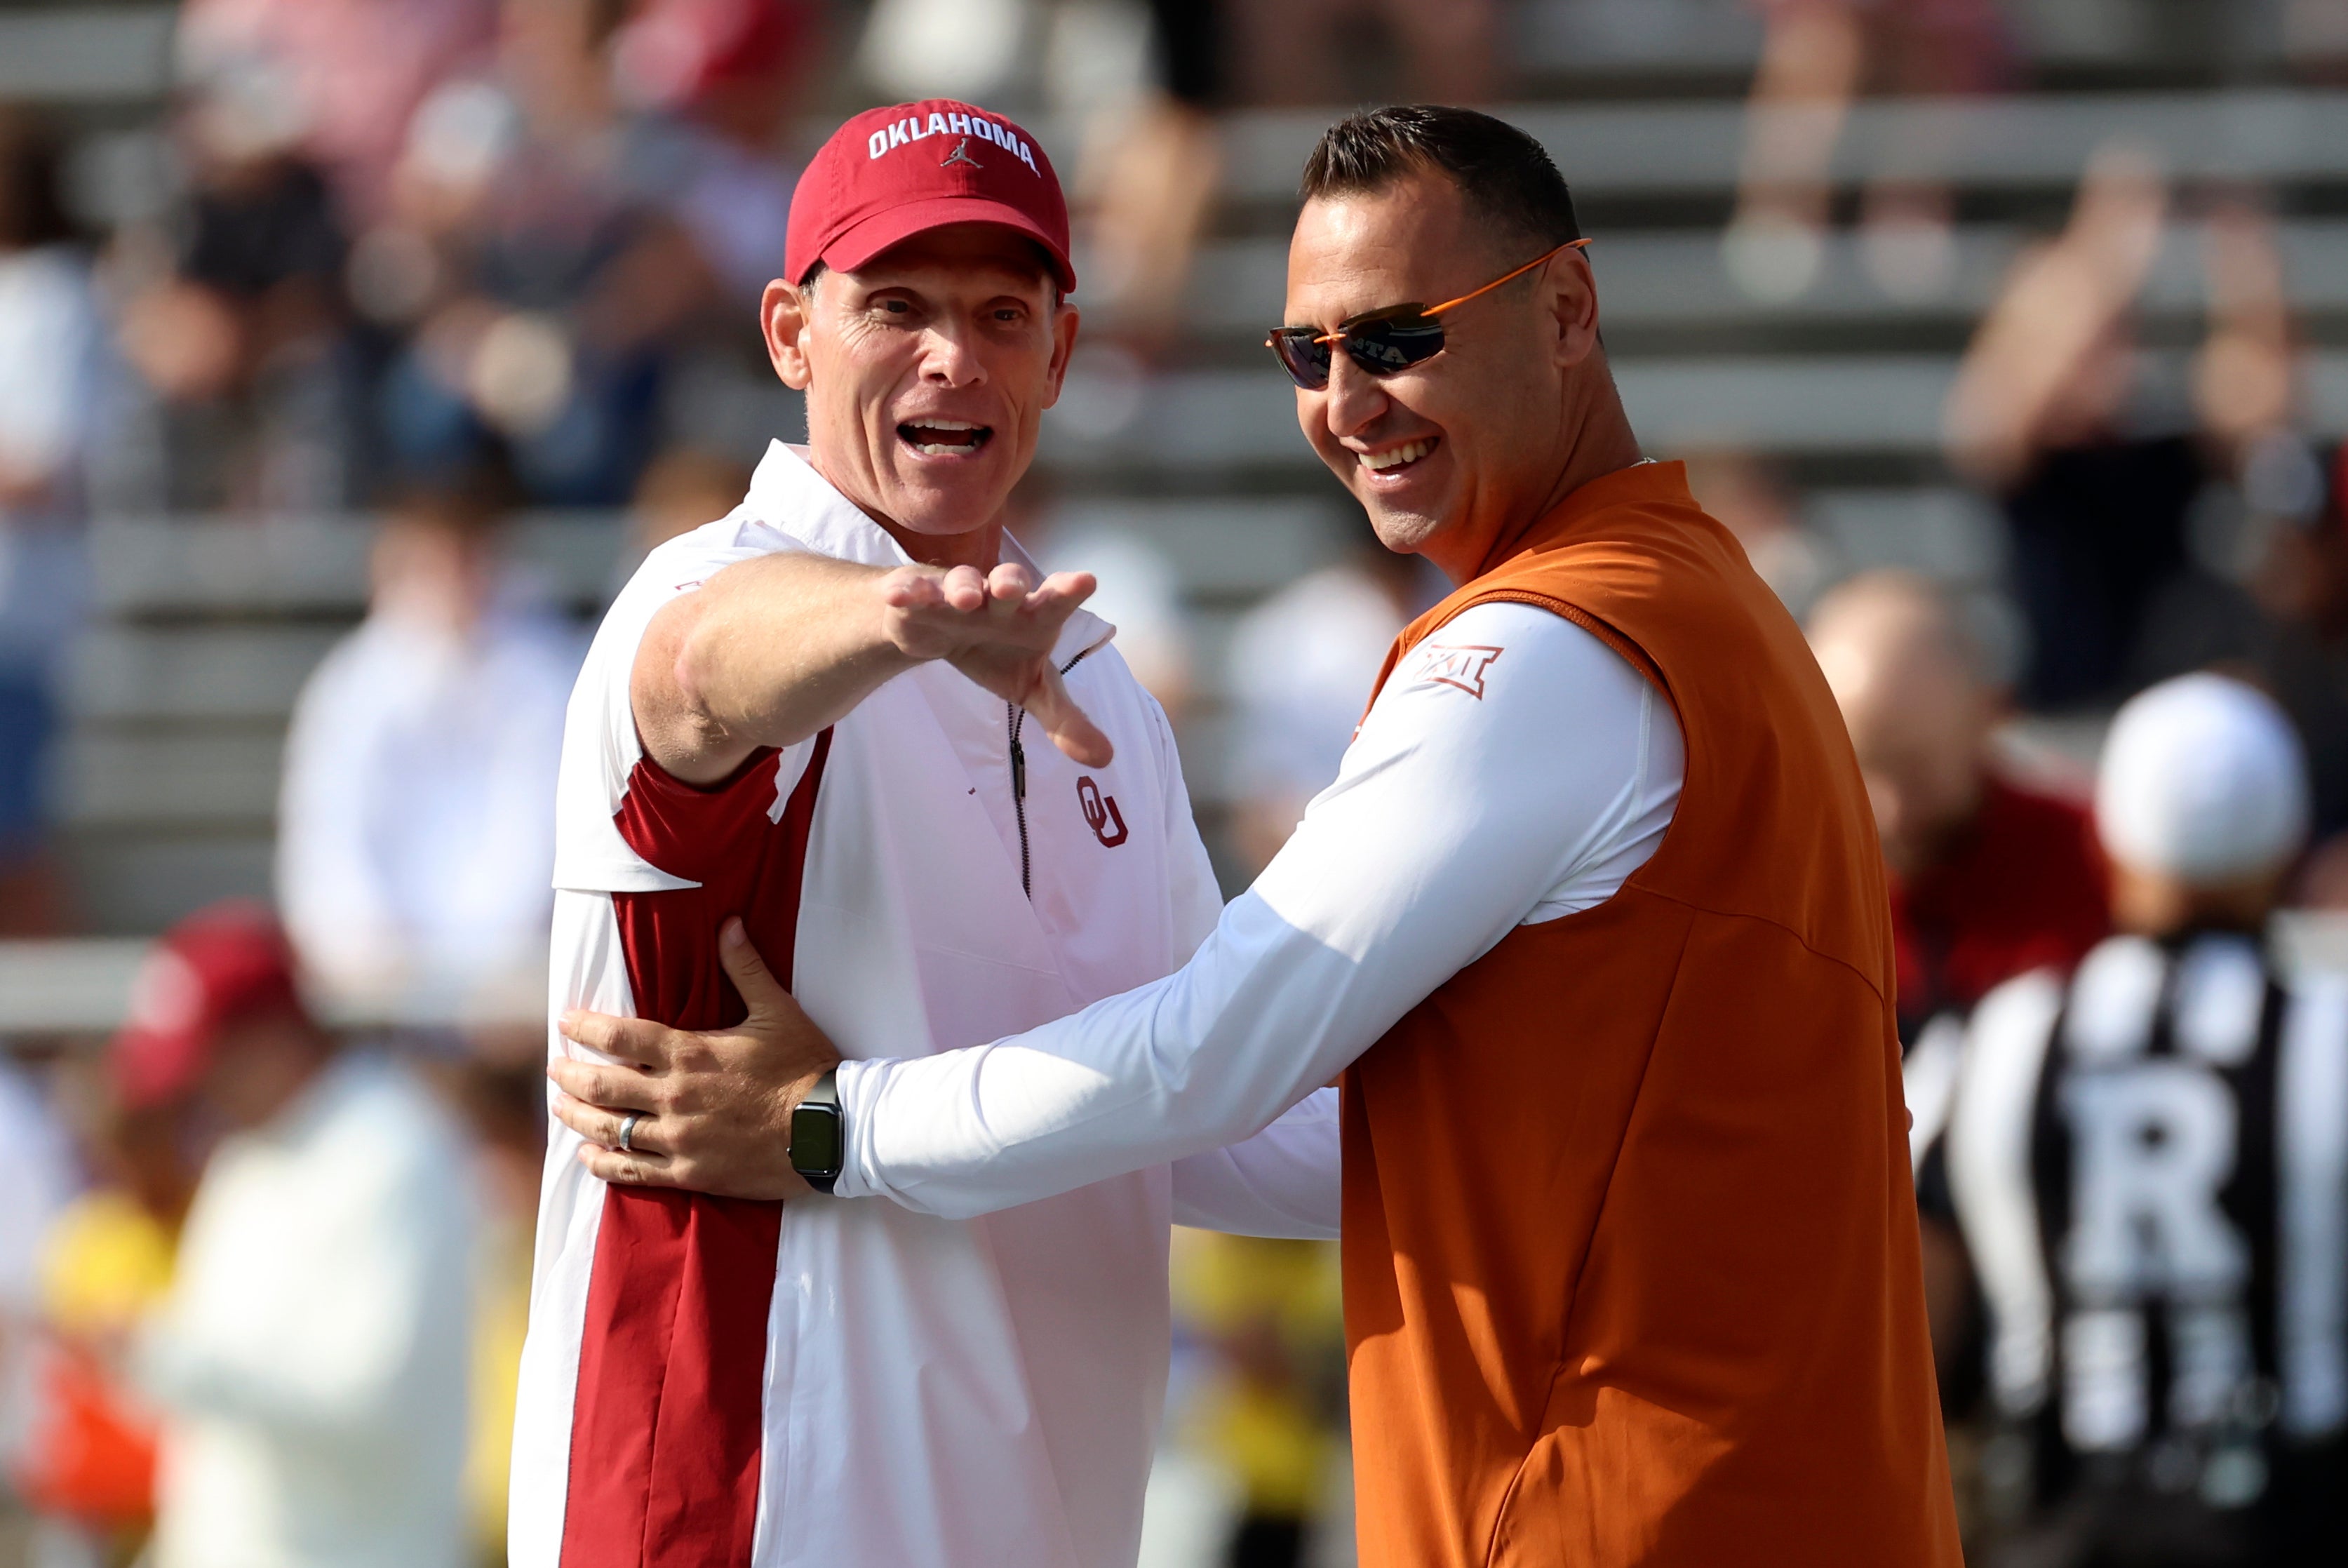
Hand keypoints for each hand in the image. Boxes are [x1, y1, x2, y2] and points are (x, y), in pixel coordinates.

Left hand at [549, 918, 841, 1199]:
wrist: (829, 1130)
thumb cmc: (805, 1067)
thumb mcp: (777, 1011)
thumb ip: (744, 968)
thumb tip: (728, 924)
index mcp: (690, 1053)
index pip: (620, 1037)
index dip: (585, 1028)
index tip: (566, 1022)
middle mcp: (674, 1096)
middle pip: (602, 1086)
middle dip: (570, 1075)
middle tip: (554, 1068)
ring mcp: (679, 1139)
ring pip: (609, 1128)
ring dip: (577, 1116)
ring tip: (559, 1107)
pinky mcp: (690, 1173)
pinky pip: (632, 1170)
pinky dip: (604, 1161)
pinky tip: (588, 1155)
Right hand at [877, 561, 1112, 766]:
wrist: (937, 630)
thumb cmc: (997, 651)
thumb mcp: (1031, 688)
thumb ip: (1066, 720)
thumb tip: (1106, 759)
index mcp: (1033, 616)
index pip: (1056, 602)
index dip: (1069, 591)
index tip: (1087, 581)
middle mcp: (998, 598)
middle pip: (1009, 584)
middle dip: (1011, 582)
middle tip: (1012, 587)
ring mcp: (956, 593)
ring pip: (961, 583)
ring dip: (964, 586)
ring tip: (967, 599)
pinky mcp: (918, 597)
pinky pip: (911, 590)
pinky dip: (907, 592)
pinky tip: (900, 597)